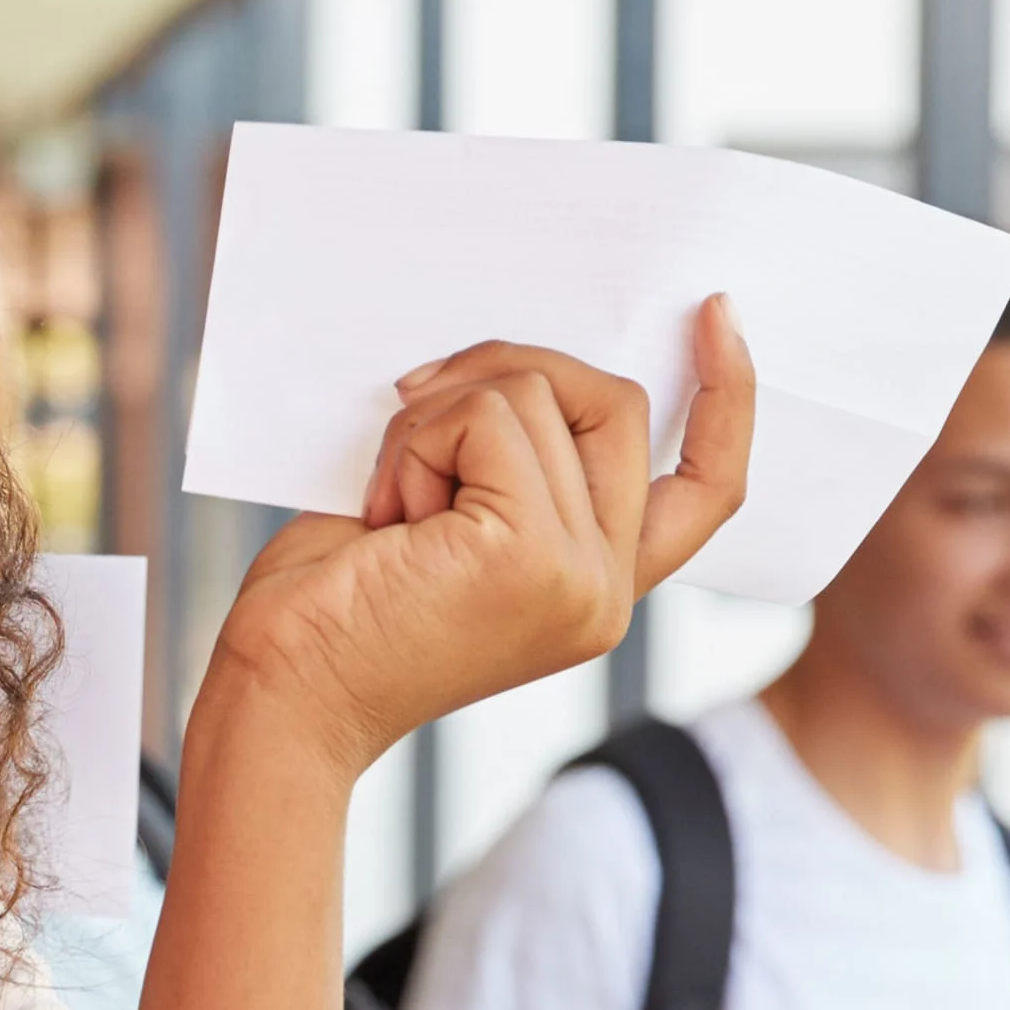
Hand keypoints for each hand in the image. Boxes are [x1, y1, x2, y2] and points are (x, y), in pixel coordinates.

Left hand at [210, 299, 755, 779]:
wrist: (280, 696)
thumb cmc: (334, 608)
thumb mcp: (448, 519)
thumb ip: (517, 464)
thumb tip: (524, 365)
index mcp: (595, 586)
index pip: (707, 488)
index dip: (728, 397)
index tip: (714, 314)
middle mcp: (604, 589)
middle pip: (616, 403)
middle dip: (512, 370)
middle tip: (416, 402)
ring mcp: (578, 575)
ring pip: (537, 396)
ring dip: (434, 419)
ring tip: (390, 502)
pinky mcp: (530, 554)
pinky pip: (485, 416)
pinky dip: (415, 440)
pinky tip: (383, 513)